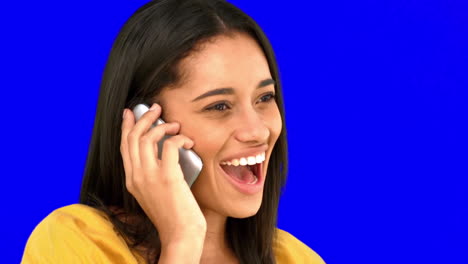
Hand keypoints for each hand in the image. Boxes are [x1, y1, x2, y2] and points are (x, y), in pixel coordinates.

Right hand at [120, 103, 206, 248]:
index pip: (124, 146)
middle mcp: (136, 176)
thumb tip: (164, 153)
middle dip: (144, 117)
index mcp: (131, 180)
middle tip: (157, 108)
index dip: (127, 126)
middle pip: (133, 137)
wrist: (180, 234)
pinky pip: (170, 145)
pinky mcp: (168, 176)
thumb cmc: (173, 215)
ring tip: (175, 125)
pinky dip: (179, 138)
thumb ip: (152, 175)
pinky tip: (187, 141)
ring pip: (147, 137)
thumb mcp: (154, 194)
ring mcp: (150, 176)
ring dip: (162, 125)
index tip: (131, 112)